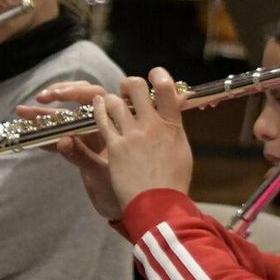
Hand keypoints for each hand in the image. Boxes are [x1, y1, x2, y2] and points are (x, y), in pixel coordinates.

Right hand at [21, 80, 120, 218]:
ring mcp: (90, 140)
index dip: (76, 91)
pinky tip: (32, 139)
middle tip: (41, 98)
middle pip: (79, 102)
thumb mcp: (104, 174)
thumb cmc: (128, 191)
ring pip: (66, 121)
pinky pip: (62, 141)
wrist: (133, 211)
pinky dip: (47, 139)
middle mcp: (103, 128)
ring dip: (44, 116)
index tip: (58, 95)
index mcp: (115, 126)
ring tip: (21, 112)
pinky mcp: (81, 153)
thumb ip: (83, 157)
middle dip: (59, 95)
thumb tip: (63, 140)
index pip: (96, 97)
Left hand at [93, 68, 195, 209]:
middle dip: (130, 84)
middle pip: (137, 87)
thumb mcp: (182, 151)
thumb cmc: (173, 182)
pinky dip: (98, 109)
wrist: (158, 204)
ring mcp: (132, 135)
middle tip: (128, 90)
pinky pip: (102, 119)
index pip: (167, 88)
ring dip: (111, 99)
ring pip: (115, 101)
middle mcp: (153, 125)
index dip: (159, 75)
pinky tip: (97, 106)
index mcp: (173, 126)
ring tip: (109, 102)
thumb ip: (174, 128)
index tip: (154, 75)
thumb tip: (173, 112)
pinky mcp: (115, 146)